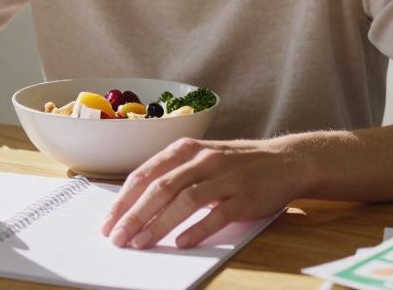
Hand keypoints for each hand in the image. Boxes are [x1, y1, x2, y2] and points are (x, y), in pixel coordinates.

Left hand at [99, 137, 302, 248]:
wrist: (284, 161)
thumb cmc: (234, 164)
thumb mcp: (199, 159)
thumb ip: (171, 175)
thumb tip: (135, 205)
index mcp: (185, 149)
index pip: (145, 174)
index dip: (123, 200)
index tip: (108, 222)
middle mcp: (202, 160)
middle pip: (160, 188)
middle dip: (134, 215)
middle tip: (117, 238)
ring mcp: (224, 177)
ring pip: (184, 200)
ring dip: (158, 224)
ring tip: (140, 243)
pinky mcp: (244, 196)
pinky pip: (216, 214)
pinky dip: (196, 229)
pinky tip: (180, 243)